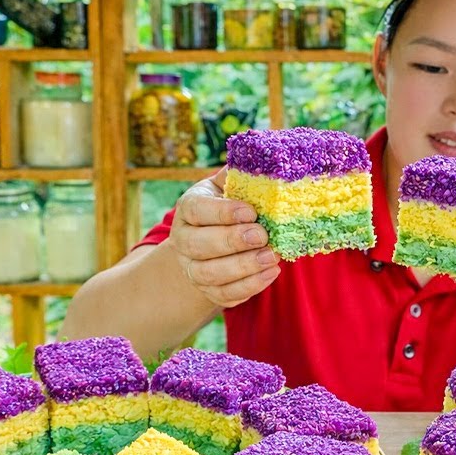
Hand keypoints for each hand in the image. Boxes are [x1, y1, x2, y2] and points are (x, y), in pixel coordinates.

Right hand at [166, 169, 279, 307]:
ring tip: (271, 257)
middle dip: (232, 241)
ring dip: (243, 267)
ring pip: (210, 274)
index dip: (222, 213)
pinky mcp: (208, 291)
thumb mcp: (228, 187)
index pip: (197, 211)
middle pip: (199, 245)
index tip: (250, 212)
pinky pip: (224, 295)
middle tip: (262, 236)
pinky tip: (271, 273)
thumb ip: (242, 175)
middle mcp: (183, 240)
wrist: (211, 241)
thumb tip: (269, 159)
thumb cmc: (227, 207)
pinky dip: (249, 287)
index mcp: (189, 208)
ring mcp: (193, 268)